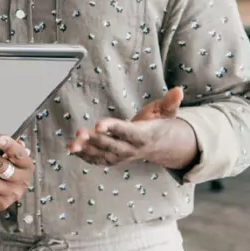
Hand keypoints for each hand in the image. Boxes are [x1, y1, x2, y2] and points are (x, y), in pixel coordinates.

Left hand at [69, 86, 198, 171]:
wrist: (159, 144)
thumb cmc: (159, 123)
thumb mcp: (167, 112)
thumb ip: (170, 102)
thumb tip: (179, 90)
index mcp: (144, 135)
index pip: (127, 132)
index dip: (114, 128)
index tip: (99, 125)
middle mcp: (132, 149)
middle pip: (112, 146)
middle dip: (95, 140)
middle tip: (79, 133)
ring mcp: (122, 156)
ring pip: (102, 155)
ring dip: (86, 150)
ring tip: (71, 145)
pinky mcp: (114, 158)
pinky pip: (99, 160)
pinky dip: (85, 156)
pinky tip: (72, 150)